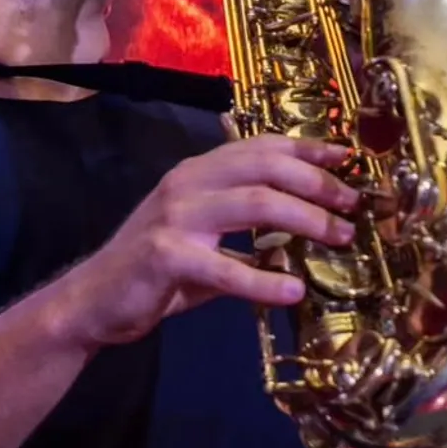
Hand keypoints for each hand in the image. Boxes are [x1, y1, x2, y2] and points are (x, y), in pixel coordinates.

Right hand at [59, 135, 357, 347]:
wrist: (95, 299)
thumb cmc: (155, 270)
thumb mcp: (204, 237)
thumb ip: (248, 231)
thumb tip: (306, 232)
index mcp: (197, 173)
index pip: (260, 147)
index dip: (306, 150)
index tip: (345, 160)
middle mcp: (187, 184)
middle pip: (265, 168)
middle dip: (316, 183)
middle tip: (351, 205)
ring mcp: (175, 217)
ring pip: (256, 205)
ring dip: (306, 220)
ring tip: (339, 238)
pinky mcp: (166, 256)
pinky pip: (226, 268)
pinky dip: (264, 281)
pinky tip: (293, 292)